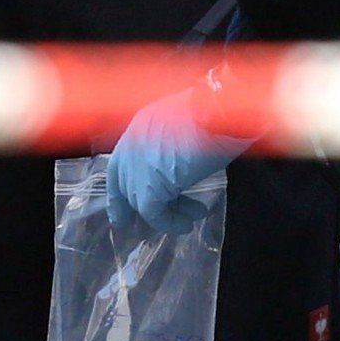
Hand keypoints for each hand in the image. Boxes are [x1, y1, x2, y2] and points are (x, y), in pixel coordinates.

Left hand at [107, 94, 246, 236]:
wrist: (218, 111)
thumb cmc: (216, 112)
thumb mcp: (191, 126)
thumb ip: (178, 145)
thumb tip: (182, 166)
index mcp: (141, 125)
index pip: (121, 162)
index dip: (121, 188)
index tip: (123, 208)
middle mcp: (132, 144)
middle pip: (125, 185)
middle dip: (136, 209)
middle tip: (143, 230)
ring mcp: (136, 165)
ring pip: (140, 200)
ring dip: (166, 213)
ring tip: (190, 218)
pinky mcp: (148, 185)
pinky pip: (153, 212)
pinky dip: (170, 222)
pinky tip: (187, 224)